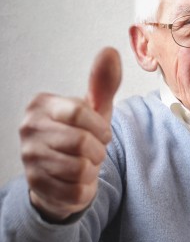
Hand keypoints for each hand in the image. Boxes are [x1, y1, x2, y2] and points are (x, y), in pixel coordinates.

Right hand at [19, 47, 121, 221]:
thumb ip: (103, 82)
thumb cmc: (80, 134)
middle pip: (81, 142)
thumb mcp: (95, 108)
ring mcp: (28, 157)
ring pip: (80, 168)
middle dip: (97, 150)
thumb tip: (110, 51)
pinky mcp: (35, 184)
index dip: (100, 126)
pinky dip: (84, 187)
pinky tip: (75, 179)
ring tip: (83, 163)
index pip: (79, 112)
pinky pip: (76, 190)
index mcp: (40, 105)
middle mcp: (27, 128)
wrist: (63, 172)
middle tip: (92, 150)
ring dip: (91, 169)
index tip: (101, 132)